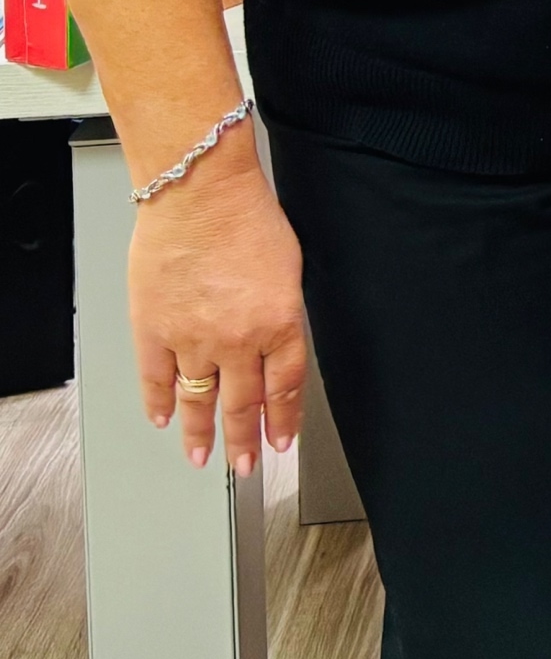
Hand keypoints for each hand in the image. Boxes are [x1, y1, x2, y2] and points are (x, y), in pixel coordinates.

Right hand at [129, 146, 307, 476]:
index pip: (284, 386)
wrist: (200, 192)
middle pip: (243, 405)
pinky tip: (163, 418)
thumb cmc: (247, 215)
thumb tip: (276, 342)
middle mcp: (237, 340)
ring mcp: (192, 339)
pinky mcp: (153, 331)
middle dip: (246, 441)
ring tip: (204, 457)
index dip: (284, 419)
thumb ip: (281, 311)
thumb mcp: (289, 266)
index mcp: (279, 321)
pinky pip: (156, 380)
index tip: (281, 441)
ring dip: (202, 433)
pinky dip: (158, 404)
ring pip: (199, 401)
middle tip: (246, 466)